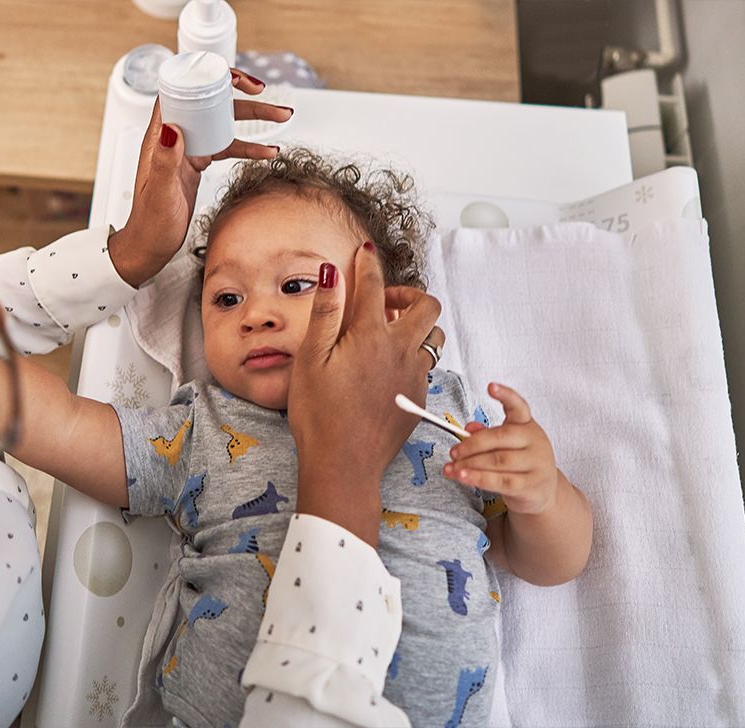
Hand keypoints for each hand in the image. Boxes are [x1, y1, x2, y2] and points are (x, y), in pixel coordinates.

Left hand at [108, 70, 292, 286]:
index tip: (233, 79)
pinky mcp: (198, 164)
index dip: (206, 78)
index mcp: (160, 137)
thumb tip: (170, 128)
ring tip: (281, 117)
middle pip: (210, 104)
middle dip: (241, 97)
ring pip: (223, 124)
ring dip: (253, 120)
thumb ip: (164, 161)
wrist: (150, 246)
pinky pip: (227, 147)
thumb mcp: (159, 192)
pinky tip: (269, 151)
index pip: (181, 92)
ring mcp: (188, 150)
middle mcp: (175, 138)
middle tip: (265, 92)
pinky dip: (249, 147)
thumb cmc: (149, 223)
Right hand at [287, 243, 442, 543]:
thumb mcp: (310, 359)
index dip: (367, 264)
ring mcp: (414, 375)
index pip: (374, 284)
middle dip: (407, 294)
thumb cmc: (319, 414)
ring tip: (389, 332)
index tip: (363, 254)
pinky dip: (413, 355)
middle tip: (382, 302)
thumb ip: (326, 312)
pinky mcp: (419, 398)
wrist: (344, 465)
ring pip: (434, 335)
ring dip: (417, 325)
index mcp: (370, 336)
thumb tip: (332, 272)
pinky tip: (388, 368)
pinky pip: (427, 365)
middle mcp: (400, 350)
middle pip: (426, 305)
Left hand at [444, 383, 560, 514]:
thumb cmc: (521, 462)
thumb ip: (488, 434)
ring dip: (470, 464)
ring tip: (452, 467)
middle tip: (453, 452)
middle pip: (500, 437)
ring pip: (497, 461)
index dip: (506, 395)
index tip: (490, 386)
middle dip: (471, 445)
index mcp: (527, 425)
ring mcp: (536, 463)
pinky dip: (478, 478)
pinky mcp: (531, 484)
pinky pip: (501, 481)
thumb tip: (469, 427)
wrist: (544, 490)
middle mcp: (535, 441)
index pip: (519, 406)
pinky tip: (463, 477)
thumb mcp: (507, 444)